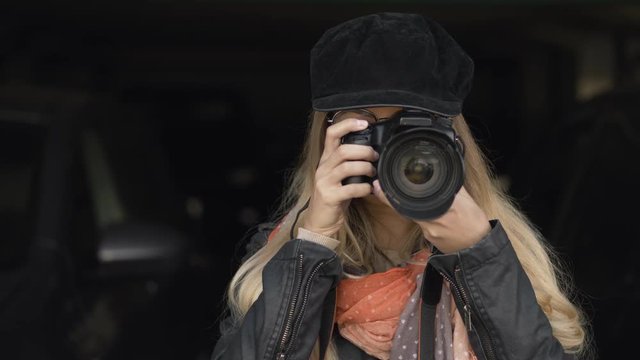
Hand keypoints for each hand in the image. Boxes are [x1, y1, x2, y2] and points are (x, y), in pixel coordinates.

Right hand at [300, 118, 379, 236]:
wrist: (320, 221)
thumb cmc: (334, 197)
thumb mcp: (339, 176)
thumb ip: (349, 163)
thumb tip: (371, 152)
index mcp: (326, 160)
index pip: (331, 133)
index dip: (347, 125)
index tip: (364, 122)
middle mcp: (323, 168)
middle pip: (343, 149)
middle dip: (364, 151)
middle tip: (375, 157)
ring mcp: (324, 182)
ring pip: (347, 166)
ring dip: (365, 168)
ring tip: (372, 173)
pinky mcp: (329, 197)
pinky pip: (350, 188)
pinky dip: (364, 188)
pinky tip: (368, 190)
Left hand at [372, 180, 490, 252]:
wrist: (479, 247)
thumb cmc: (474, 222)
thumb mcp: (465, 198)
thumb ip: (451, 185)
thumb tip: (442, 172)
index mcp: (439, 209)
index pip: (407, 202)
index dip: (390, 196)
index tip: (377, 187)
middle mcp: (430, 223)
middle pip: (405, 209)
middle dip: (393, 199)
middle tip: (381, 189)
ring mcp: (429, 233)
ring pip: (413, 217)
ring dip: (411, 208)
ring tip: (414, 202)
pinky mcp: (430, 240)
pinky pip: (422, 225)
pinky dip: (423, 218)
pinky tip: (431, 215)